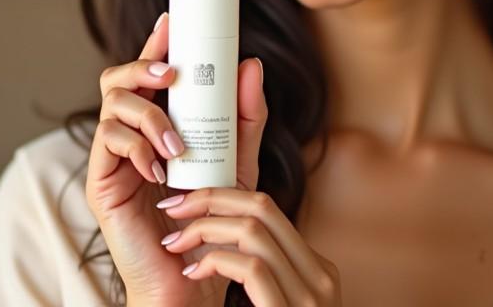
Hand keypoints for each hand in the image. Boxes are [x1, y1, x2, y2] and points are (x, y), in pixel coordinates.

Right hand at [84, 12, 271, 306]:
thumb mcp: (237, 160)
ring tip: (176, 143)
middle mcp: (129, 134)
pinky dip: (136, 147)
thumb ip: (245, 116)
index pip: (150, 72)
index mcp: (156, 123)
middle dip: (143, 65)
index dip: (156, 41)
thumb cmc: (210, 218)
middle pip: (118, 78)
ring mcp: (112, 157)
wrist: (190, 275)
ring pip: (111, 106)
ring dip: (148, 114)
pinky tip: (158, 169)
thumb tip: (250, 64)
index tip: (173, 19)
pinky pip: (106, 143)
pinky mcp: (100, 182)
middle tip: (173, 73)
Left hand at [156, 186, 341, 306]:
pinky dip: (213, 261)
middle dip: (210, 198)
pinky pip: (251, 268)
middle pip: (262, 206)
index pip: (268, 209)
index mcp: (316, 269)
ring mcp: (310, 296)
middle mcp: (319, 276)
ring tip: (174, 242)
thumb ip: (264, 276)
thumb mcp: (276, 304)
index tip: (186, 204)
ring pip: (254, 230)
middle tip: (172, 207)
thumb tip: (222, 238)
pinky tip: (191, 272)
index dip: (222, 196)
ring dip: (203, 228)